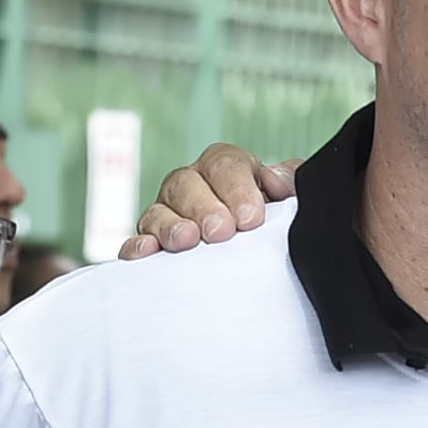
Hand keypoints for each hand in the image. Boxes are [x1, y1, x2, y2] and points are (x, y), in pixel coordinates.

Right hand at [121, 145, 294, 257]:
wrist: (261, 263)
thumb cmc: (273, 226)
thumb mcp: (289, 200)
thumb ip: (290, 182)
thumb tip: (275, 180)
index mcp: (225, 169)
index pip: (224, 163)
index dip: (236, 188)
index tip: (251, 218)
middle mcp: (191, 187)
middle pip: (186, 184)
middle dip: (204, 207)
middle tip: (221, 232)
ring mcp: (167, 215)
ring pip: (158, 211)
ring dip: (171, 226)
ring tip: (187, 241)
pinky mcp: (152, 245)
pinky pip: (136, 243)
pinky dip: (137, 247)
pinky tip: (147, 252)